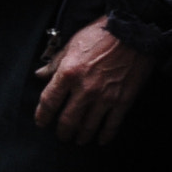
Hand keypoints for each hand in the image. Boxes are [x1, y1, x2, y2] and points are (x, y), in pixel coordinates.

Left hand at [35, 22, 152, 144]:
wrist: (132, 31)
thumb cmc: (100, 34)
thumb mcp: (71, 44)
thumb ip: (54, 63)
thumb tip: (40, 75)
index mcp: (68, 73)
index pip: (49, 101)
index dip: (42, 115)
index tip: (41, 122)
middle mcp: (84, 89)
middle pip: (68, 120)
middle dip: (63, 131)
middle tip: (61, 136)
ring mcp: (105, 97)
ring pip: (89, 126)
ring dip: (82, 136)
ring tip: (79, 140)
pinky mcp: (123, 100)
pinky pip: (112, 124)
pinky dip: (106, 135)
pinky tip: (101, 140)